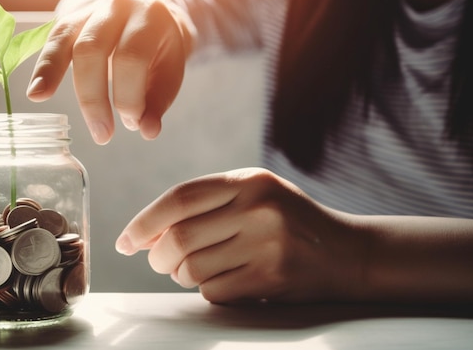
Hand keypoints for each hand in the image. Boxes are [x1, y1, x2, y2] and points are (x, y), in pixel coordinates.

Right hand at [26, 0, 192, 144]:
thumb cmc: (157, 50)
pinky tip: (36, 93)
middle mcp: (118, 5)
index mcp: (151, 16)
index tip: (133, 123)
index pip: (132, 58)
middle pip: (93, 49)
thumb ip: (159, 101)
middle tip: (102, 134)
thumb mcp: (169, 70)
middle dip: (94, 98)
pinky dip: (44, 68)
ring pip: (68, 43)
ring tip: (46, 103)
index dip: (129, 96)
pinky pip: (53, 42)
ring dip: (57, 79)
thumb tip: (148, 131)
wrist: (146, 16)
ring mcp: (92, 10)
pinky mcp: (71, 20)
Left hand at [115, 167, 363, 303]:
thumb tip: (145, 234)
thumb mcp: (254, 195)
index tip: (125, 241)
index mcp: (249, 181)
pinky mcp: (273, 278)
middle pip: (178, 237)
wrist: (348, 253)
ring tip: (192, 269)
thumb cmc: (289, 221)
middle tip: (158, 260)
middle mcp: (258, 208)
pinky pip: (214, 291)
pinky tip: (224, 280)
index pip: (180, 198)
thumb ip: (206, 205)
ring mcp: (268, 244)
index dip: (144, 221)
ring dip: (180, 274)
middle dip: (157, 255)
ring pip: (192, 267)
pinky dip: (207, 290)